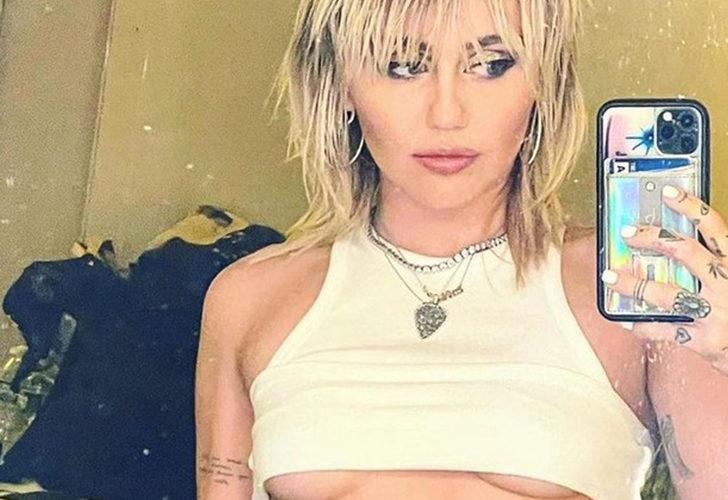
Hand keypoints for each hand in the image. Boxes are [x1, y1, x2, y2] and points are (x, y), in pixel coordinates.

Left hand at [601, 184, 727, 374]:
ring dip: (632, 284)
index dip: (691, 207)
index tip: (668, 193)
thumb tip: (672, 243)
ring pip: (665, 292)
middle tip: (627, 232)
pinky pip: (665, 329)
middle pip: (685, 252)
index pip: (714, 227)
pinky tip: (626, 319)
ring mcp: (715, 313)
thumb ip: (715, 261)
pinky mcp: (705, 340)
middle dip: (651, 239)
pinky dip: (642, 324)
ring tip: (610, 276)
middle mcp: (725, 284)